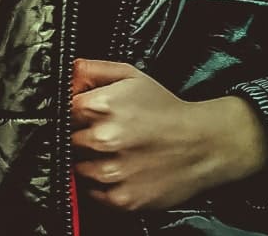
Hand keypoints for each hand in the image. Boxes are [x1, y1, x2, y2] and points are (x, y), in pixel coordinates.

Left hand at [70, 58, 267, 212]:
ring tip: (117, 153)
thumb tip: (67, 72)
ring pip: (78, 168)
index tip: (86, 117)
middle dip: (83, 138)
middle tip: (107, 135)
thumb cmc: (167, 110)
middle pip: (69, 141)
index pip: (63, 111)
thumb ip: (92, 70)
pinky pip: (94, 193)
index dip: (75, 114)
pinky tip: (122, 170)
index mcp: (103, 105)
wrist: (204, 144)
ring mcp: (113, 171)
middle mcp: (105, 138)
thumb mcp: (131, 75)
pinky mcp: (123, 198)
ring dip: (92, 162)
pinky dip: (103, 184)